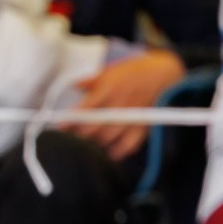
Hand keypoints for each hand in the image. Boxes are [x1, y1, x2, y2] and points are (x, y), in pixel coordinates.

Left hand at [64, 48, 183, 158]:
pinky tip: (108, 152)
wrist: (162, 73)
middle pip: (95, 126)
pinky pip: (129, 145)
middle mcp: (121, 103)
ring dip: (94, 143)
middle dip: (79, 134)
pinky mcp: (143, 126)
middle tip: (70, 137)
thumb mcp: (109, 71)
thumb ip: (90, 81)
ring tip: (86, 143)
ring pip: (108, 137)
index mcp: (111, 88)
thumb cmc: (130, 72)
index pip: (87, 108)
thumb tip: (73, 85)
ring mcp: (132, 116)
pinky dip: (117, 151)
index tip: (59, 127)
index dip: (71, 120)